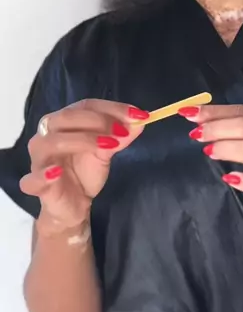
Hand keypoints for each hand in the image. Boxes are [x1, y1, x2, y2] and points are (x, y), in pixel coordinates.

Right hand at [19, 100, 148, 233]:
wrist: (73, 205)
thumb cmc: (85, 172)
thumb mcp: (107, 150)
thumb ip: (121, 135)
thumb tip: (141, 120)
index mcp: (63, 121)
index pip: (86, 105)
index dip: (113, 108)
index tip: (138, 115)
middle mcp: (46, 134)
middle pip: (67, 117)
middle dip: (98, 121)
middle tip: (123, 131)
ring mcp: (39, 159)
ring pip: (54, 141)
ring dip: (83, 140)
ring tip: (109, 146)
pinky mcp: (34, 183)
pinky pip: (33, 178)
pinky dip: (44, 174)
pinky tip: (57, 172)